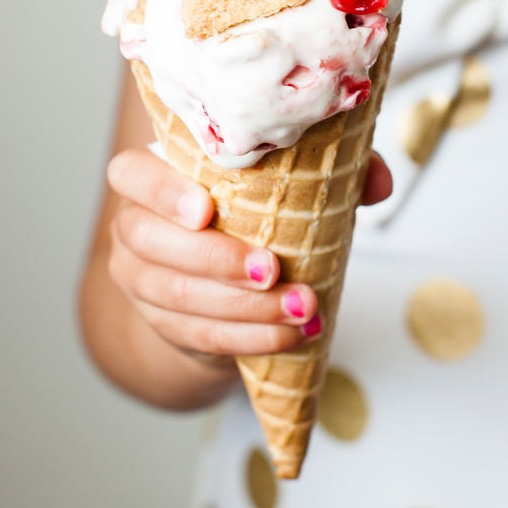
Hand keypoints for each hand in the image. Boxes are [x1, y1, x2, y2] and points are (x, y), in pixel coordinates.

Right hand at [107, 149, 321, 365]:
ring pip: (175, 296)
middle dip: (216, 259)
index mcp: (153, 176)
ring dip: (243, 306)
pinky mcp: (162, 325)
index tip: (206, 208)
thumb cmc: (252, 213)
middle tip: (272, 270)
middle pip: (151, 242)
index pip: (128, 174)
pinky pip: (197, 335)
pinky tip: (288, 335)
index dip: (160, 191)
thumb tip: (378, 182)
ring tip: (300, 307)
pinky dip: (248, 337)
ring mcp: (140, 280)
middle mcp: (135, 226)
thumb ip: (330, 170)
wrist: (221, 277)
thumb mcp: (288, 183)